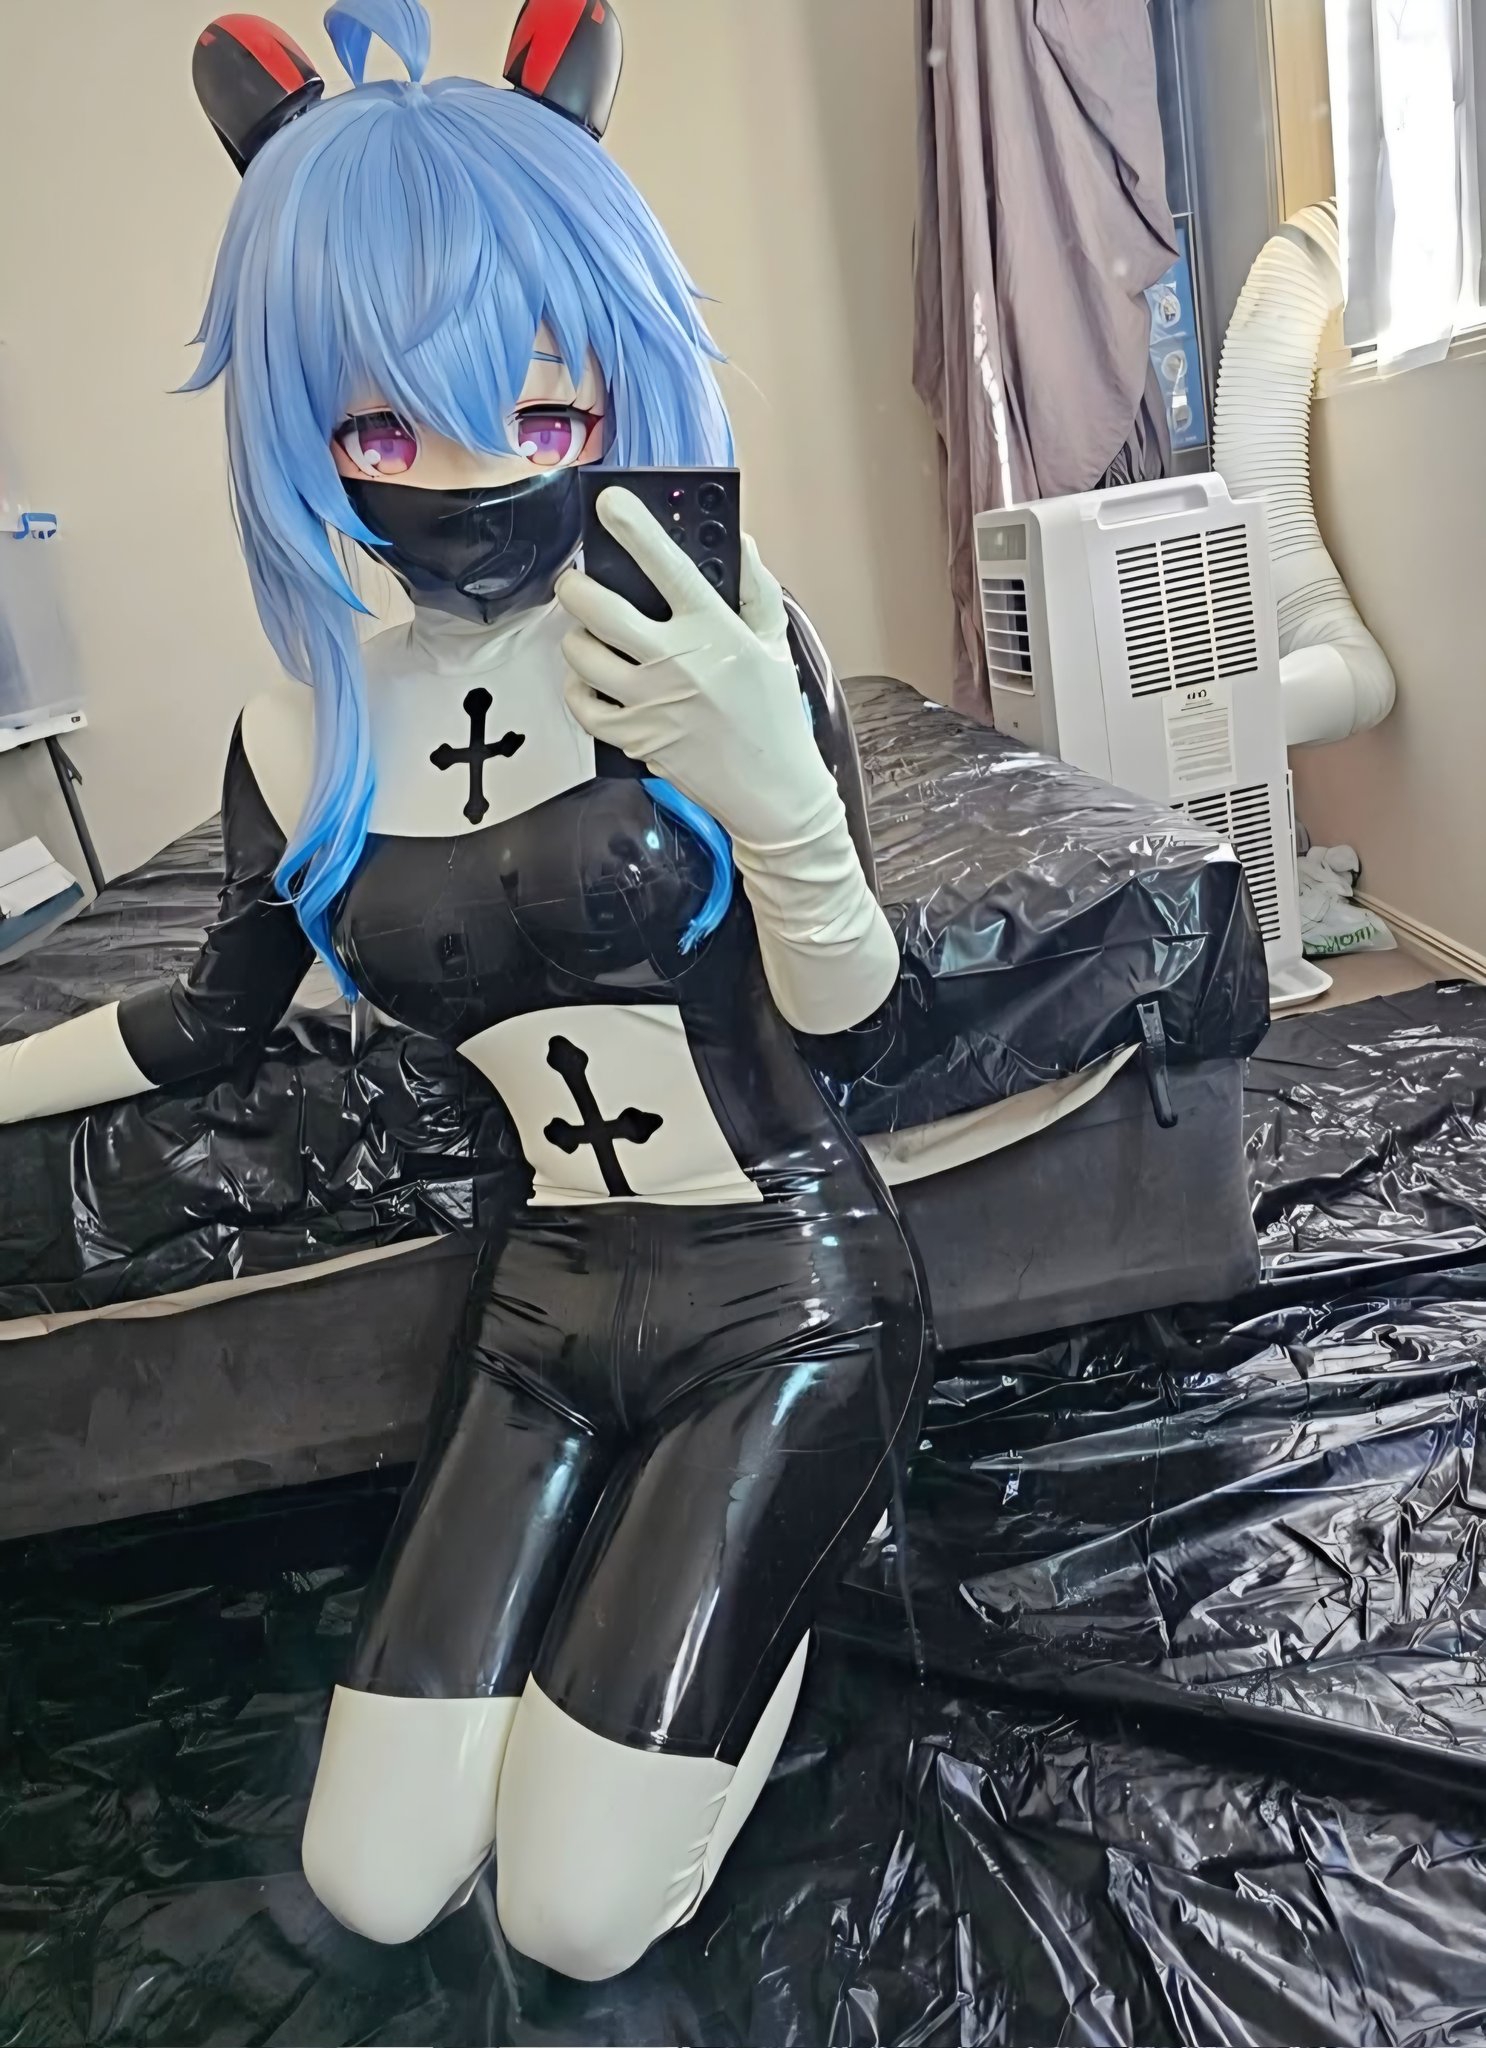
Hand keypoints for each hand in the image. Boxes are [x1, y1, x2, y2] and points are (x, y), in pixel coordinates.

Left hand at [555, 487, 836, 848]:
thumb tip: (739, 541)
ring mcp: (649, 703)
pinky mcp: (633, 738)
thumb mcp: (774, 643)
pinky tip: (591, 679)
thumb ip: (755, 588)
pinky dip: (578, 687)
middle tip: (577, 582)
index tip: (610, 502)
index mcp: (713, 631)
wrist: (772, 792)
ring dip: (576, 637)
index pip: (667, 566)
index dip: (634, 527)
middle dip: (576, 586)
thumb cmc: (774, 716)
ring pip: (581, 654)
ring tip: (589, 633)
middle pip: (598, 609)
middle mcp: (675, 663)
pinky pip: (582, 704)